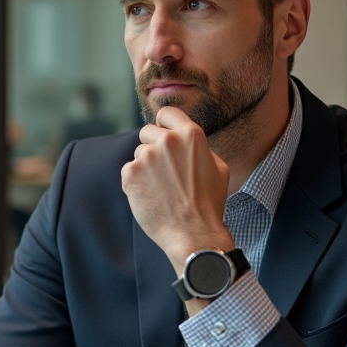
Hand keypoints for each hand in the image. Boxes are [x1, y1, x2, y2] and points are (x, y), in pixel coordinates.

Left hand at [121, 106, 233, 274]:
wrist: (193, 233)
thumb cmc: (208, 204)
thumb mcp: (218, 168)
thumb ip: (200, 148)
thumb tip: (186, 141)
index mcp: (191, 135)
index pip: (167, 113)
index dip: (164, 123)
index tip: (162, 132)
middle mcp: (167, 140)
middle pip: (147, 132)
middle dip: (153, 148)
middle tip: (164, 172)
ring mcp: (147, 156)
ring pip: (138, 154)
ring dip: (145, 167)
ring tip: (161, 189)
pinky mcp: (130, 173)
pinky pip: (128, 171)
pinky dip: (135, 183)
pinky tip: (150, 196)